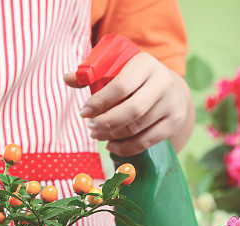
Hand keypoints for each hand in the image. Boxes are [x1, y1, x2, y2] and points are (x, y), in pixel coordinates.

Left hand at [64, 52, 193, 156]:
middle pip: (131, 110)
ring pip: (137, 127)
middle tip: (90, 127)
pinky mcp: (174, 122)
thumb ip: (91, 74)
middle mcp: (163, 82)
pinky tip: (112, 145)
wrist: (168, 87)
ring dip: (113, 136)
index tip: (83, 112)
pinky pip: (147, 141)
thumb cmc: (133, 77)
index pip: (121, 86)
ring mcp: (171, 104)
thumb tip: (66, 78)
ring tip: (97, 135)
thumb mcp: (115, 69)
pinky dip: (126, 148)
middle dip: (106, 122)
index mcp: (145, 63)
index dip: (99, 102)